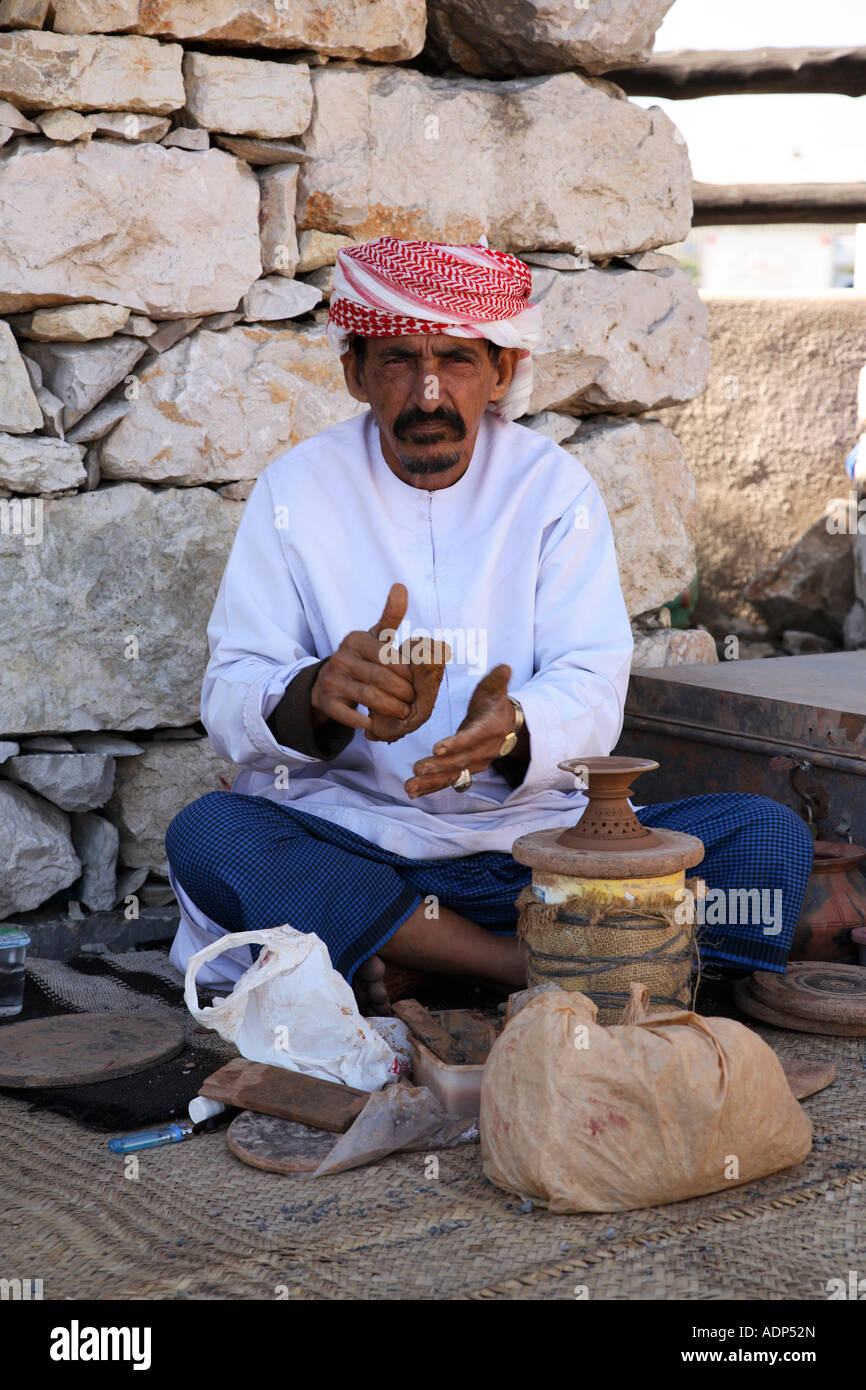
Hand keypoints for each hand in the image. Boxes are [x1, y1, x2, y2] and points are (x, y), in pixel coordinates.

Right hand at [310, 584, 415, 732]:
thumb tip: (401, 587)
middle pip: (380, 678)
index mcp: (355, 640)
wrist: (326, 681)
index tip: (417, 682)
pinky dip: (363, 721)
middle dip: (402, 692)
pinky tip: (374, 722)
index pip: (386, 656)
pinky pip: (348, 715)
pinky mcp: (327, 702)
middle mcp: (341, 658)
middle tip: (414, 700)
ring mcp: (332, 680)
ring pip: (368, 697)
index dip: (405, 672)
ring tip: (404, 712)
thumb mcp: (374, 636)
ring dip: (391, 708)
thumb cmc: (361, 656)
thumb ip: (391, 615)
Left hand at [405, 664, 513, 798]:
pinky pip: (448, 780)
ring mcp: (475, 763)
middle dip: (439, 766)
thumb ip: (498, 680)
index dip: (456, 744)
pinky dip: (430, 787)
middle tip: (417, 768)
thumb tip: (504, 667)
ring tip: (410, 786)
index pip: (473, 737)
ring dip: (431, 782)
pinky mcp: (466, 769)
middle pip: (460, 760)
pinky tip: (413, 791)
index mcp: (490, 728)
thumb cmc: (494, 703)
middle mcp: (484, 750)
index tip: (437, 748)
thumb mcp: (496, 689)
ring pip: (453, 774)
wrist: (506, 725)